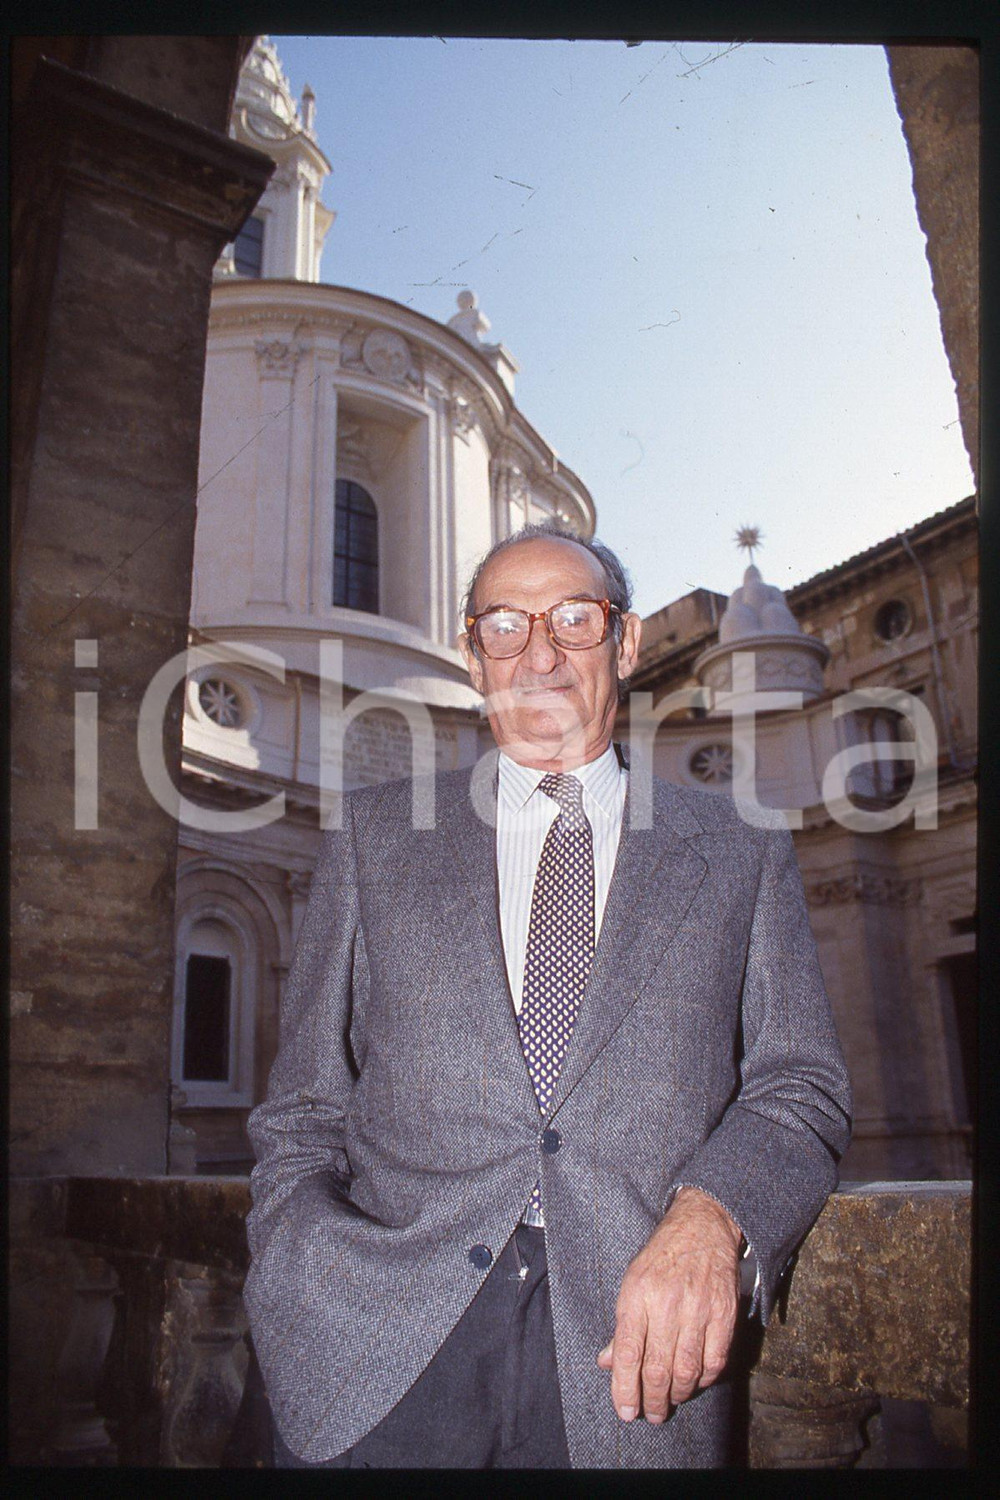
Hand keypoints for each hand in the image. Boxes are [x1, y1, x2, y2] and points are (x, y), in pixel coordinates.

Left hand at [596, 1186, 741, 1423]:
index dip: (624, 1388)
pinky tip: (695, 1381)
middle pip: (657, 1368)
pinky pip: (715, 1360)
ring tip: (670, 1401)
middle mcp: (666, 1303)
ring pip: (687, 1370)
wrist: (701, 1226)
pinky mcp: (724, 1314)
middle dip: (652, 1400)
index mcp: (637, 1294)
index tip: (625, 1411)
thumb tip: (607, 1363)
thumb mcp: (631, 1282)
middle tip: (651, 1414)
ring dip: (677, 1394)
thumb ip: (622, 1325)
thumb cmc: (662, 1257)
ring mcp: (698, 1309)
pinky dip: (704, 1379)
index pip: (627, 1353)